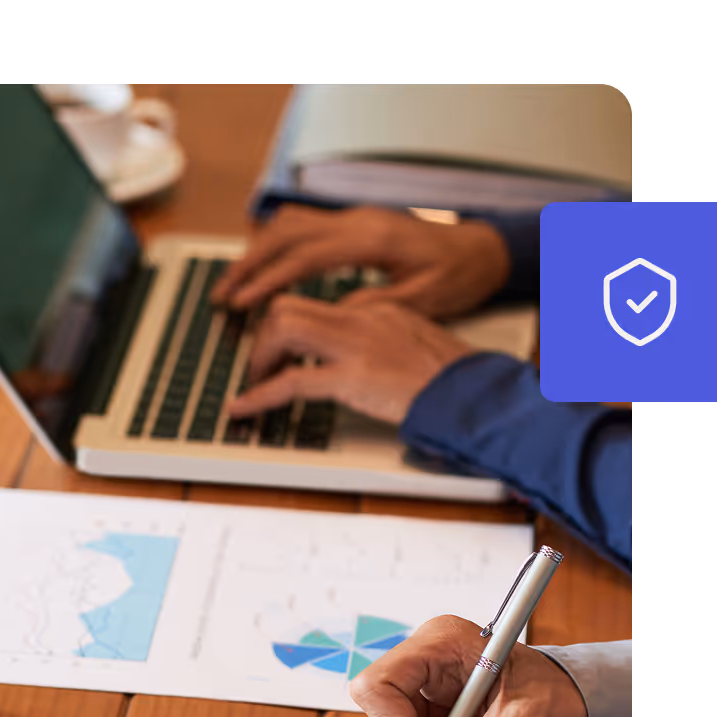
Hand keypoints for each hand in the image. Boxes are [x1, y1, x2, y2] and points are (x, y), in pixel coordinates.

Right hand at [212, 204, 510, 317]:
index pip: (305, 258)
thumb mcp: (422, 301)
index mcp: (372, 240)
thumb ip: (375, 307)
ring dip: (256, 254)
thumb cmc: (458, 277)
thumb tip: (333, 318)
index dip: (269, 282)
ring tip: (233, 287)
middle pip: (285, 233)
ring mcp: (353, 219)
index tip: (242, 306)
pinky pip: (302, 228)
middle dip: (248, 265)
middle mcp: (357, 222)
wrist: (482, 251)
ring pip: (288, 225)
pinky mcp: (352, 226)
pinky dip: (275, 247)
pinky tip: (261, 272)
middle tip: (222, 298)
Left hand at [226, 296, 472, 425]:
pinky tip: (243, 409)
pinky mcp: (353, 377)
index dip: (284, 332)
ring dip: (259, 359)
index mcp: (375, 308)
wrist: (472, 393)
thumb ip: (377, 342)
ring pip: (282, 329)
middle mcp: (361, 317)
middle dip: (262, 340)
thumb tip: (344, 358)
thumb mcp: (411, 345)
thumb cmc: (450, 378)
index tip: (276, 355)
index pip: (313, 308)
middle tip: (258, 369)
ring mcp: (356, 345)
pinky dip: (259, 396)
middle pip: (287, 308)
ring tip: (255, 384)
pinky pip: (291, 382)